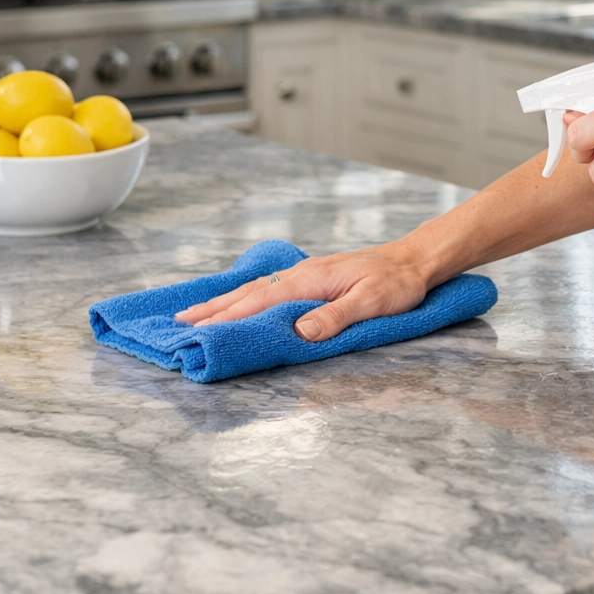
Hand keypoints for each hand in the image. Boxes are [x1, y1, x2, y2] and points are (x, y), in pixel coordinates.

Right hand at [173, 245, 431, 340]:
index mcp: (310, 280)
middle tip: (179, 324)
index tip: (198, 329)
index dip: (228, 317)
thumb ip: (336, 317)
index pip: (260, 301)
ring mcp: (305, 275)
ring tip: (196, 314)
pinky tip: (239, 302)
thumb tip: (300, 331)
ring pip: (256, 290)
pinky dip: (246, 297)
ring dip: (225, 302)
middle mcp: (301, 274)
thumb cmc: (397, 284)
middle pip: (249, 294)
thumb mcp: (371, 303)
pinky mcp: (312, 279)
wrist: (414, 261)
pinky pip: (270, 288)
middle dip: (214, 309)